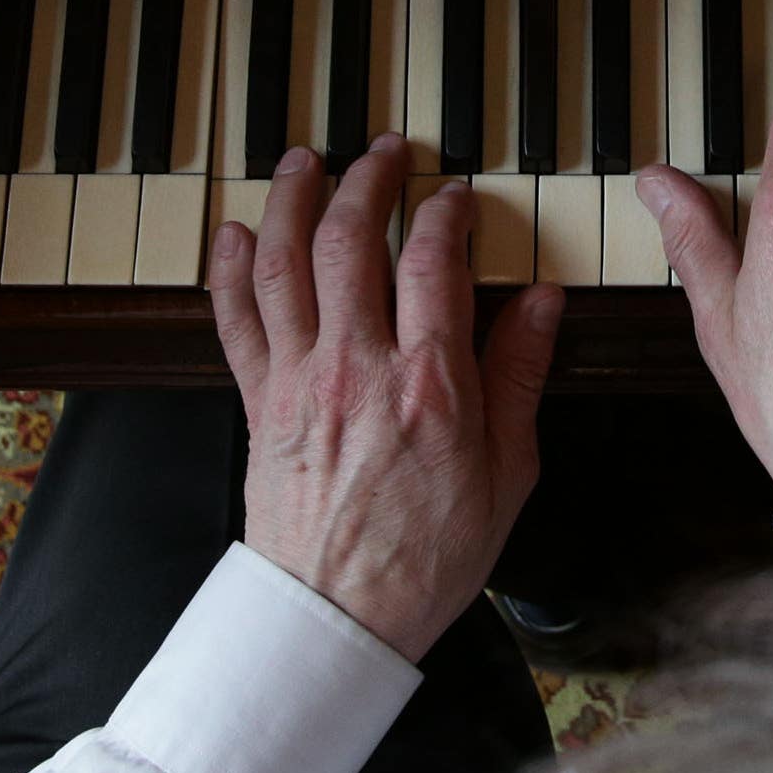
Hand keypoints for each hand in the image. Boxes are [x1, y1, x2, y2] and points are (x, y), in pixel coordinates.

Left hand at [206, 135, 560, 659]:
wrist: (336, 619)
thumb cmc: (426, 559)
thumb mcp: (507, 473)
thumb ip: (520, 377)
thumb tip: (542, 303)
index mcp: (429, 383)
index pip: (433, 260)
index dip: (447, 213)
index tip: (457, 197)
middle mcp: (357, 366)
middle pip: (350, 239)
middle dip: (368, 180)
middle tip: (385, 154)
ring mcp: (299, 380)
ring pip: (283, 261)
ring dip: (292, 198)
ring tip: (306, 160)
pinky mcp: (258, 403)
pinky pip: (236, 318)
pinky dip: (230, 266)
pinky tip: (235, 232)